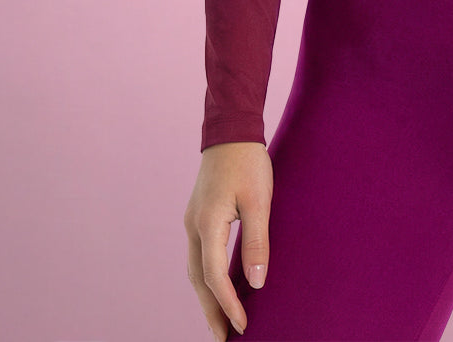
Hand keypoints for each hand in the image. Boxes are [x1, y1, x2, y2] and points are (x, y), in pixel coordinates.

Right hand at [184, 141, 273, 340]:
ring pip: (195, 269)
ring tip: (220, 320)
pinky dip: (207, 277)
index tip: (242, 327)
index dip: (228, 304)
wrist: (231, 131)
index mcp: (206, 224)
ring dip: (207, 296)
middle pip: (198, 280)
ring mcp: (192, 221)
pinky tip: (219, 286)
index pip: (214, 277)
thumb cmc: (248, 163)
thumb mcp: (259, 201)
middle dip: (210, 311)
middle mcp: (193, 227)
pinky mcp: (198, 216)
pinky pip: (199, 255)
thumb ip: (256, 241)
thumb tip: (256, 282)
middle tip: (222, 339)